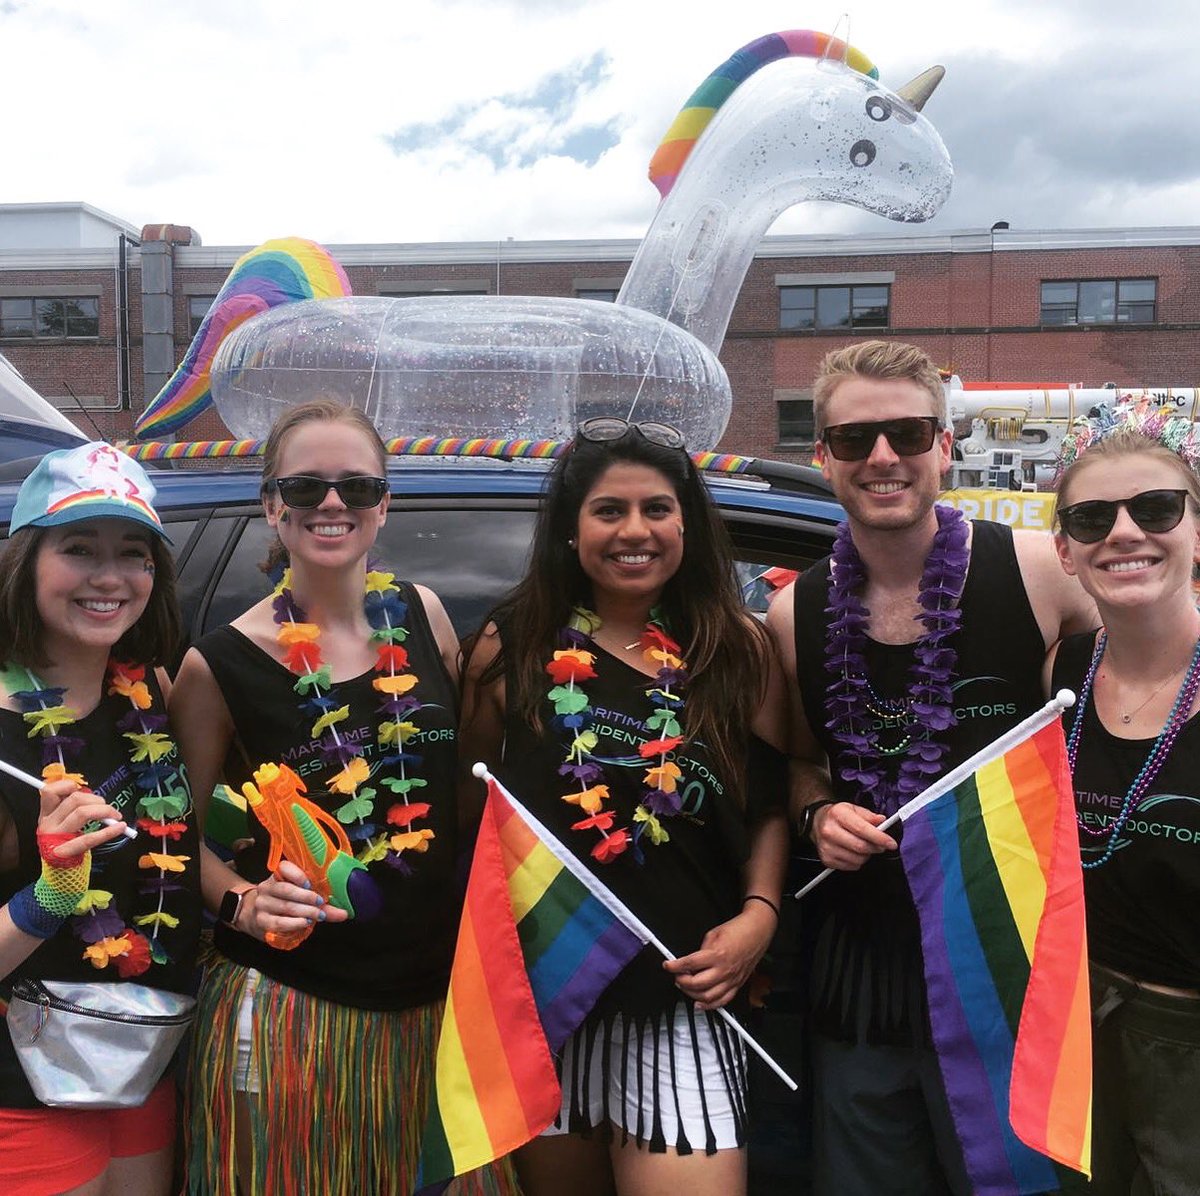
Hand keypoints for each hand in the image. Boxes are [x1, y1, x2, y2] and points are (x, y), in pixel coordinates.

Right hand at [37, 780, 127, 857]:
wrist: (59, 872)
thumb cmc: (66, 843)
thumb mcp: (62, 822)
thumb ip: (72, 807)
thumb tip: (92, 795)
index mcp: (46, 814)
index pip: (50, 791)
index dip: (68, 786)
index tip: (82, 790)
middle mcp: (48, 824)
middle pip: (74, 799)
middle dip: (97, 800)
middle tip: (108, 808)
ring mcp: (55, 838)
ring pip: (82, 813)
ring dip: (104, 810)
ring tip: (114, 816)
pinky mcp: (65, 852)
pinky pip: (89, 838)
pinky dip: (108, 832)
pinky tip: (119, 828)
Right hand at [235, 860, 348, 942]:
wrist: (255, 916)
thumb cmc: (284, 903)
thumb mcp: (300, 898)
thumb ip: (322, 904)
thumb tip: (345, 913)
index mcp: (278, 875)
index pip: (284, 867)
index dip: (297, 874)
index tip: (309, 883)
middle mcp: (267, 887)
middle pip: (287, 889)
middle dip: (308, 898)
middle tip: (322, 903)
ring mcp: (263, 904)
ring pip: (286, 906)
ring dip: (305, 911)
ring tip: (318, 915)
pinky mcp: (261, 920)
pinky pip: (279, 922)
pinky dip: (295, 923)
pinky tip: (305, 922)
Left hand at [662, 903, 776, 1010]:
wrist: (758, 931)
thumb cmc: (738, 930)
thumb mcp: (713, 934)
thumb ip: (701, 950)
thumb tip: (691, 962)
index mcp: (717, 954)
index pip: (690, 964)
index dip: (675, 966)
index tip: (668, 965)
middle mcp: (724, 970)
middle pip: (696, 984)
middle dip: (682, 982)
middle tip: (677, 976)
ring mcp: (732, 980)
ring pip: (708, 997)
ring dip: (692, 995)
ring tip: (685, 987)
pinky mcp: (738, 985)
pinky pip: (723, 1001)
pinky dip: (710, 1006)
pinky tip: (700, 1004)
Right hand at [811, 802, 896, 870]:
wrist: (817, 822)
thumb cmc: (837, 816)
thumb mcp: (853, 809)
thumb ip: (869, 815)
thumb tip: (882, 821)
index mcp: (837, 814)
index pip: (862, 829)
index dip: (880, 838)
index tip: (891, 843)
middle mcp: (829, 831)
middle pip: (861, 846)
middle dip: (876, 848)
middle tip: (880, 845)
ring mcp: (827, 847)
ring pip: (858, 859)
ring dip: (866, 855)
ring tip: (862, 846)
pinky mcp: (827, 860)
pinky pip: (852, 866)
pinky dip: (858, 861)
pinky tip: (853, 851)